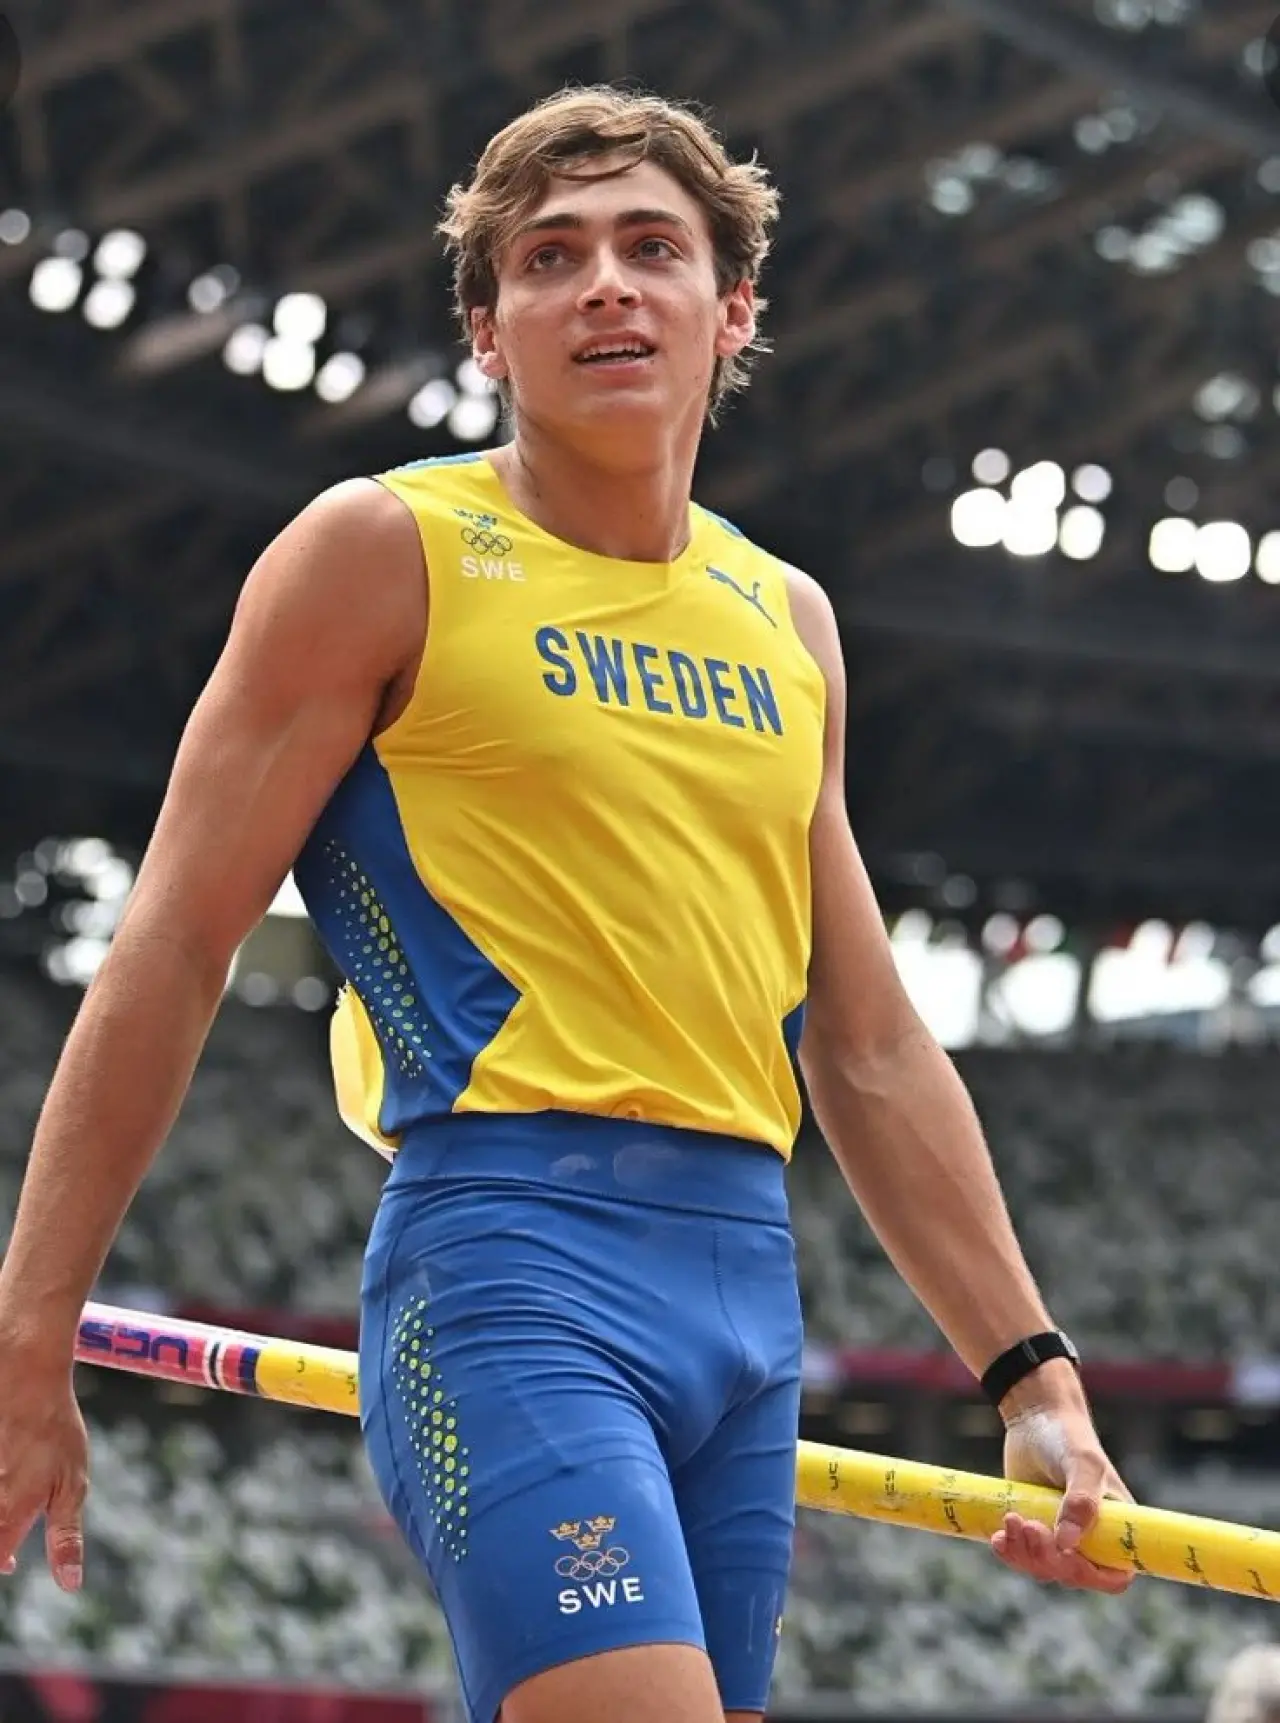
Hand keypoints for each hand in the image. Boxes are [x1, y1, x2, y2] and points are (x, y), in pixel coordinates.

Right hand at [0, 1335, 87, 1591]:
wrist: (26, 1376)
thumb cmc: (56, 1430)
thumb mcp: (72, 1484)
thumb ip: (65, 1539)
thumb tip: (71, 1585)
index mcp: (10, 1514)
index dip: (2, 1563)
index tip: (11, 1561)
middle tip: (9, 1535)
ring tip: (14, 1484)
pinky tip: (7, 1463)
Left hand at [991, 1398, 1134, 1594]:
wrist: (1035, 1418)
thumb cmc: (1069, 1437)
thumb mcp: (1082, 1463)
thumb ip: (1081, 1500)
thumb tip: (1067, 1543)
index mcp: (1116, 1528)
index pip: (1115, 1576)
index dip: (1090, 1575)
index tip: (1065, 1552)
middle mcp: (1092, 1538)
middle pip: (1073, 1574)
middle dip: (1047, 1558)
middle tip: (1028, 1525)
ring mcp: (1061, 1536)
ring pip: (1044, 1568)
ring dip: (1024, 1554)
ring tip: (1011, 1519)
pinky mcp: (1034, 1530)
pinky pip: (1023, 1557)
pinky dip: (1011, 1551)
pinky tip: (997, 1537)